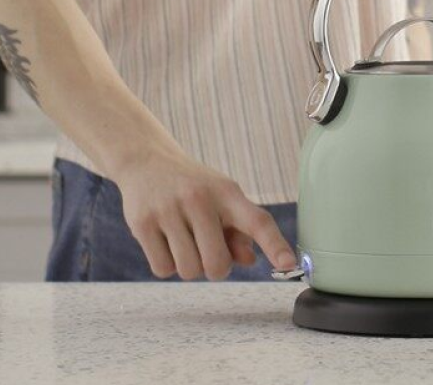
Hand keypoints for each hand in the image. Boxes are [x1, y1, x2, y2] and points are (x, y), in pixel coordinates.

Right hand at [113, 145, 296, 280]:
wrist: (146, 161)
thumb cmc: (193, 187)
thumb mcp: (222, 199)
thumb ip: (239, 232)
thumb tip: (249, 260)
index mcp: (227, 192)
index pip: (257, 221)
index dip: (275, 245)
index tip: (290, 265)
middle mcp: (199, 198)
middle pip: (217, 264)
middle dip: (216, 268)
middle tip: (208, 251)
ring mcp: (168, 210)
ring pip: (189, 270)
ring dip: (189, 266)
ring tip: (184, 242)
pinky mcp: (141, 223)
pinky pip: (163, 269)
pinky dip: (166, 265)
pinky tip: (165, 242)